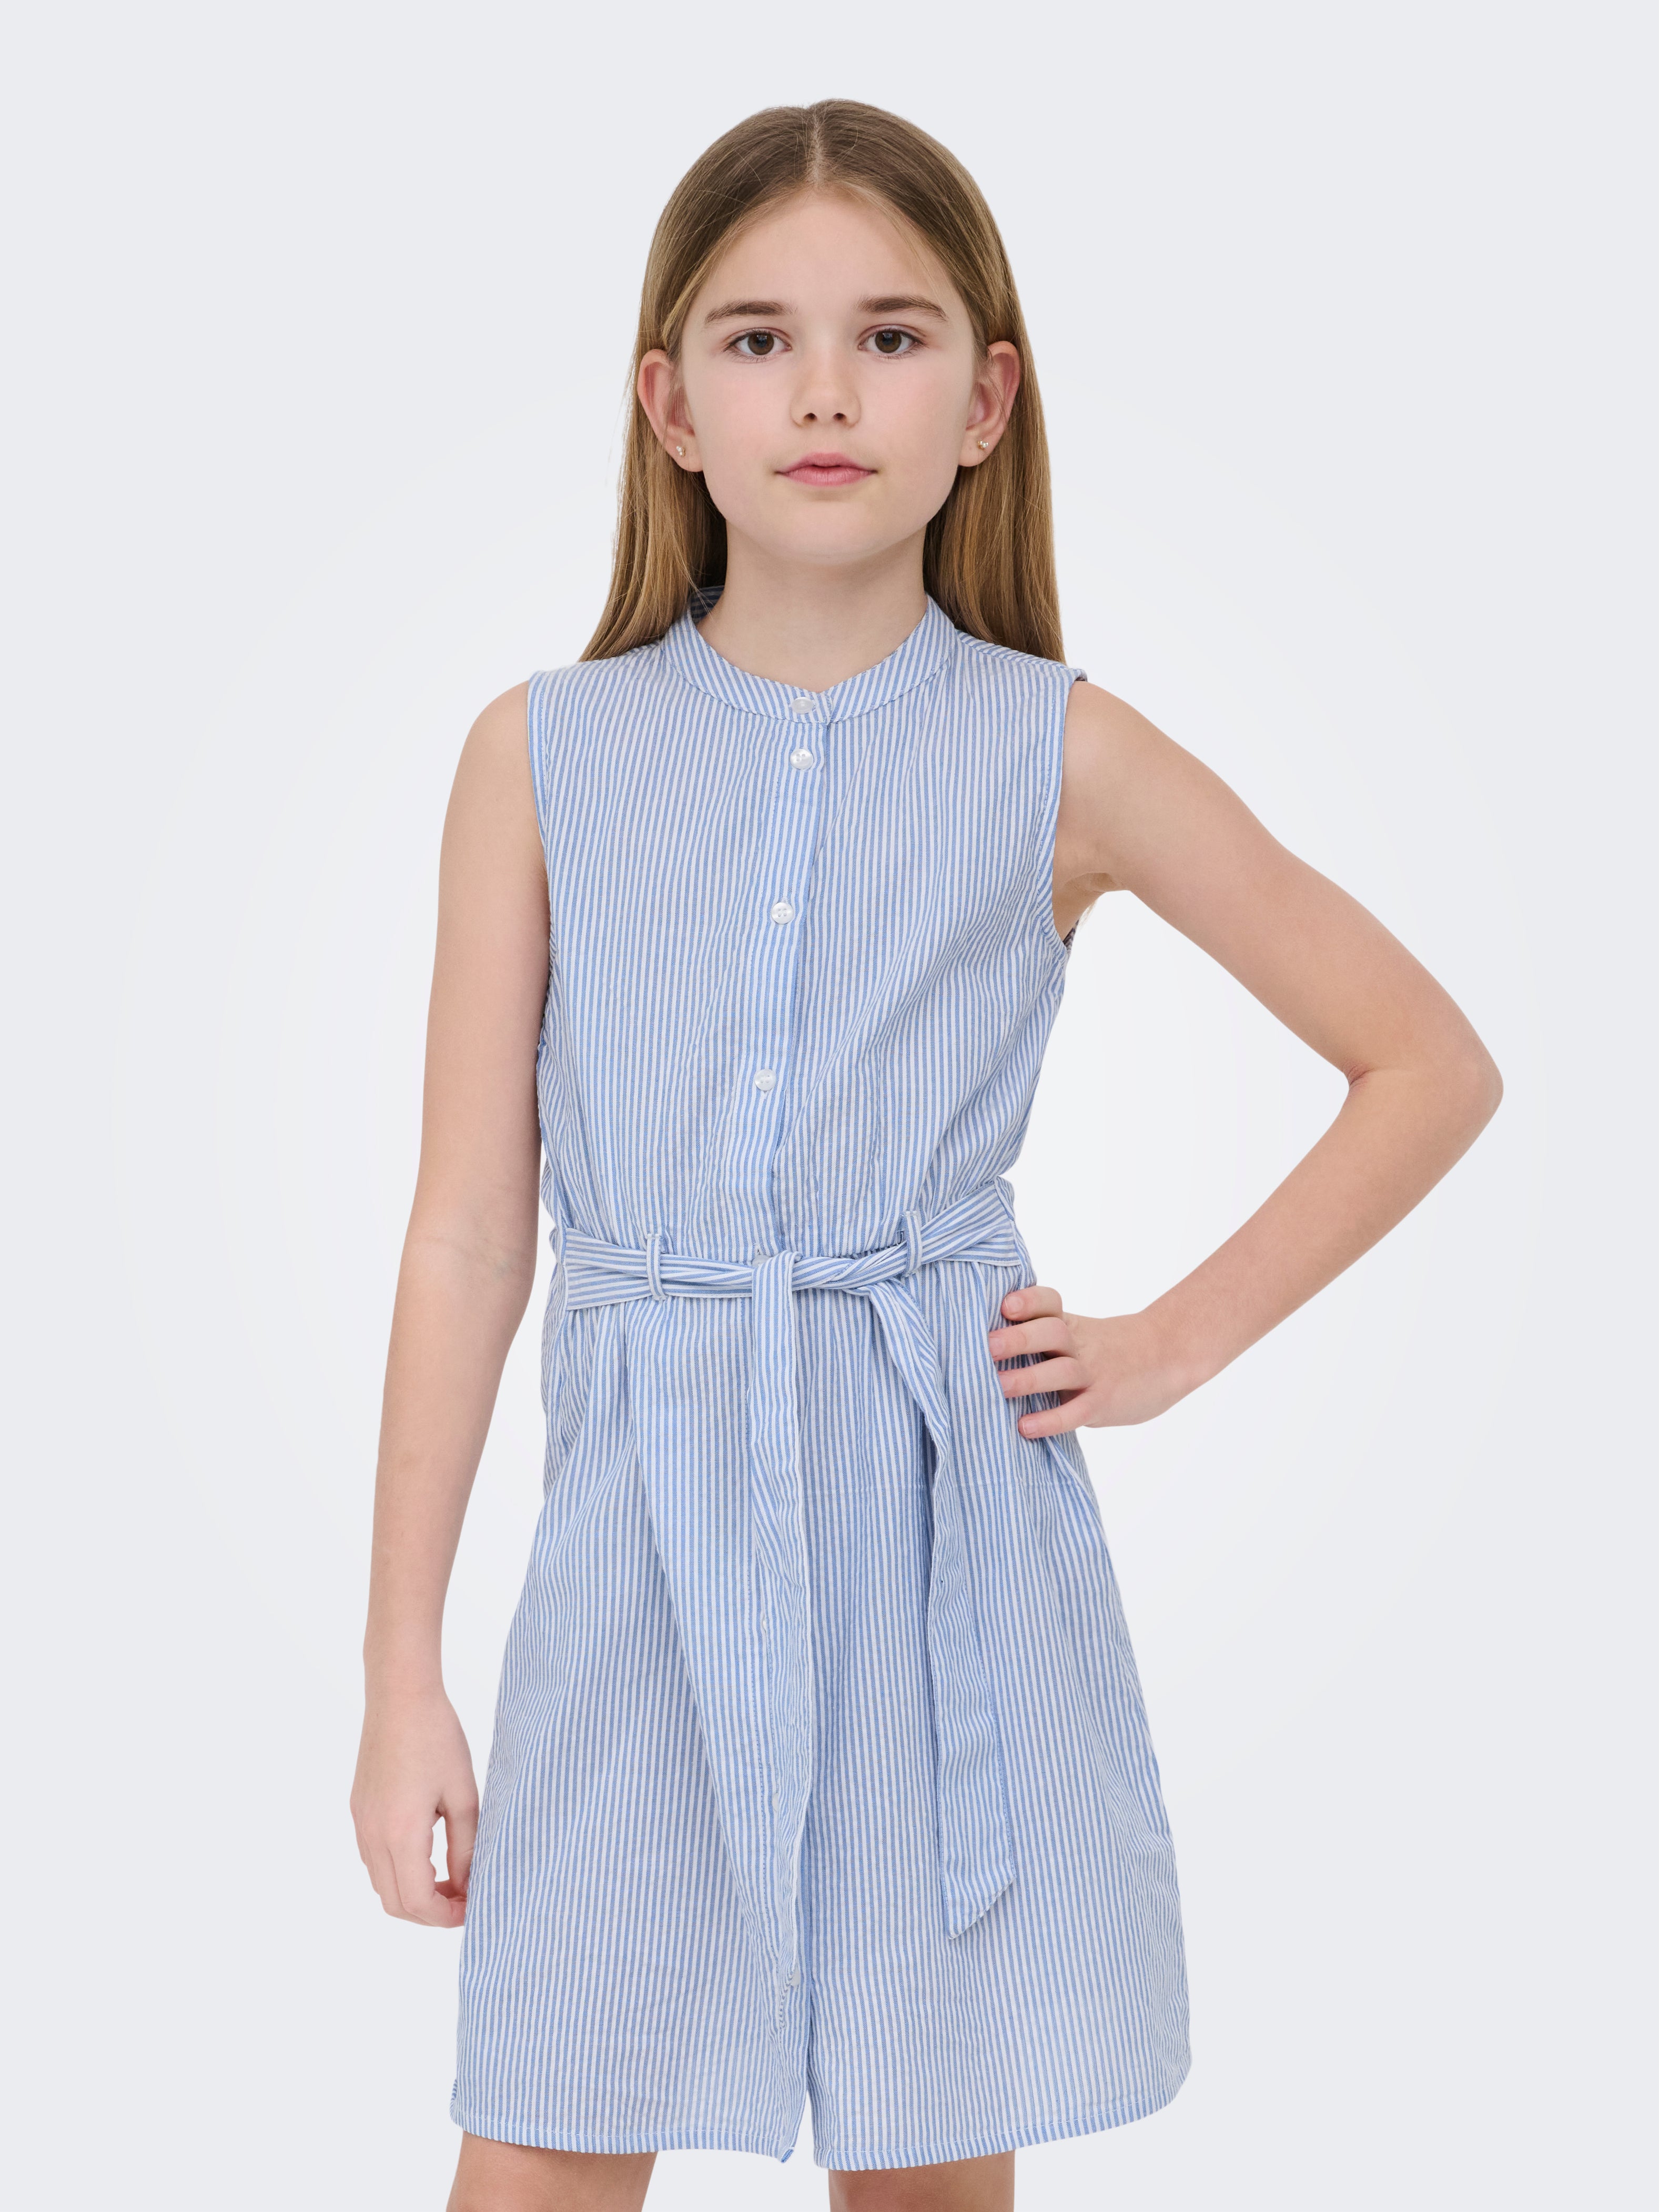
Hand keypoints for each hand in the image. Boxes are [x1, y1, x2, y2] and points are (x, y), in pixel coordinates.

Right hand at [350, 1686, 478, 1927]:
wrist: (400, 1695)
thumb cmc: (438, 1737)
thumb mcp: (464, 1795)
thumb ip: (466, 1847)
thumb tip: (468, 1885)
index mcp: (400, 1833)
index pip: (417, 1902)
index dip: (446, 1917)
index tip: (474, 1906)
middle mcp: (372, 1835)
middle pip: (394, 1903)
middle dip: (430, 1913)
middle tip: (464, 1899)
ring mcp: (360, 1823)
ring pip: (381, 1884)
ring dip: (413, 1893)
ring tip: (450, 1877)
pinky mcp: (359, 1810)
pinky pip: (374, 1859)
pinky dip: (399, 1871)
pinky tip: (428, 1853)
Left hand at [988, 1285, 1197, 1430]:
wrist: (1168, 1358)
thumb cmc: (1109, 1349)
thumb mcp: (1080, 1333)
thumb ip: (1042, 1337)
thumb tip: (981, 1348)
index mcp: (1071, 1324)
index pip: (1050, 1303)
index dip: (1029, 1301)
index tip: (1004, 1305)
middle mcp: (1081, 1345)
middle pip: (1052, 1333)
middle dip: (1020, 1338)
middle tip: (988, 1346)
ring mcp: (1094, 1373)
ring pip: (1062, 1372)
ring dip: (1029, 1379)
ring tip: (998, 1386)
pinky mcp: (1104, 1403)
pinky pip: (1076, 1412)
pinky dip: (1051, 1420)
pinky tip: (1026, 1427)